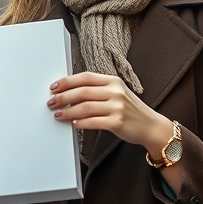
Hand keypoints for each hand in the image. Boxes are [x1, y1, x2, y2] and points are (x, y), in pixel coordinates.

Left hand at [48, 72, 173, 158]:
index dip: (67, 81)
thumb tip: (70, 94)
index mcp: (113, 81)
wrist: (151, 126)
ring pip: (85, 107)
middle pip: (82, 91)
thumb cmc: (131, 111)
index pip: (85, 77)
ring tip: (58, 114)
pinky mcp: (117, 122)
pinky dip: (81, 123)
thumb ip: (98, 91)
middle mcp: (115, 92)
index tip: (54, 87)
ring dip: (68, 111)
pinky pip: (93, 122)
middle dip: (63, 97)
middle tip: (51, 102)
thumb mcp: (117, 94)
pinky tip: (74, 124)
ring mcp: (117, 107)